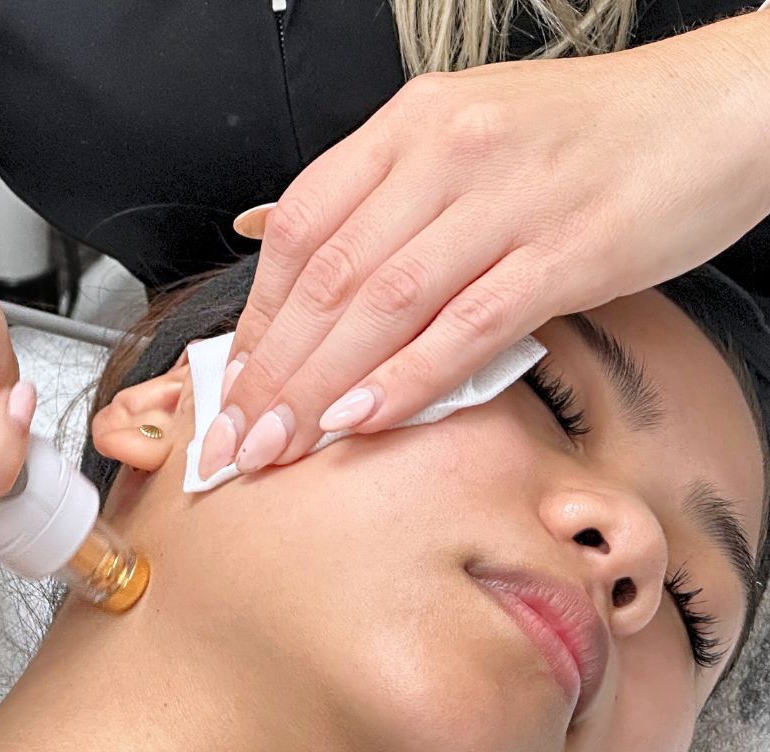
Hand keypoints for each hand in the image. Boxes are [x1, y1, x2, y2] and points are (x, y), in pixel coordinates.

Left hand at [208, 15, 769, 477]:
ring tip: (282, 445)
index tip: (231, 386)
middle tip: (238, 439)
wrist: (717, 110)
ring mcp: (509, 199)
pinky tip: (365, 420)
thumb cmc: (584, 136)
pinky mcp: (569, 249)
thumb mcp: (463, 133)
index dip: (258, 317)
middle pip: (332, 276)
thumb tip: (273, 237)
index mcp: (412, 123)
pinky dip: (410, 378)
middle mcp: (449, 151)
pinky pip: (470, 324)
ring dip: (323, 385)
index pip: (302, 228)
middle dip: (274, 370)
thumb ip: (374, 195)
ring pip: (388, 304)